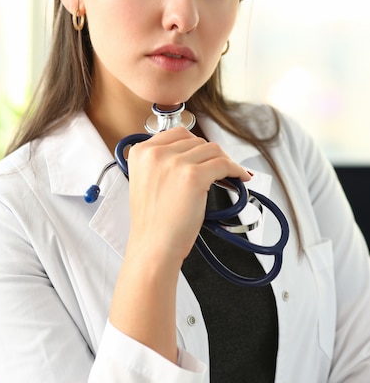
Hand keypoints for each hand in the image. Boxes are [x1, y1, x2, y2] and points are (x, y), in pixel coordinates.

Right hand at [110, 127, 250, 360]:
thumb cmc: (153, 223)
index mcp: (141, 152)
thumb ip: (163, 163)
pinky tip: (240, 178)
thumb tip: (196, 154)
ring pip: (212, 150)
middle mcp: (155, 153)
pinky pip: (223, 164)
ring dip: (224, 161)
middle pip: (196, 141)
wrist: (153, 248)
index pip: (177, 134)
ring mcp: (174, 163)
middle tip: (219, 170)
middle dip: (210, 155)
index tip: (205, 156)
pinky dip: (236, 169)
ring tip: (230, 175)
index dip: (195, 145)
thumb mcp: (147, 182)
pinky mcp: (193, 176)